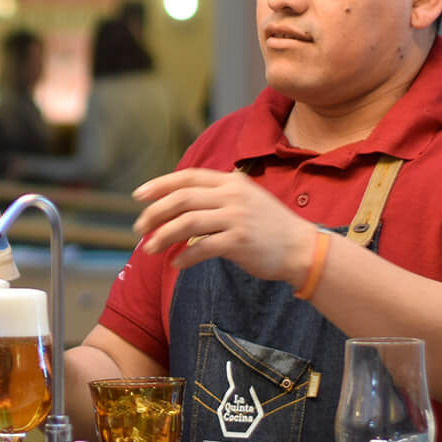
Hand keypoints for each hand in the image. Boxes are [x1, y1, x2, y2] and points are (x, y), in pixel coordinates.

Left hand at [133, 168, 315, 282]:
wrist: (303, 248)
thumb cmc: (269, 226)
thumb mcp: (246, 198)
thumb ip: (218, 196)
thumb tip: (178, 204)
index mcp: (230, 182)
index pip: (187, 177)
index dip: (159, 185)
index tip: (138, 196)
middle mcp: (232, 195)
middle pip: (181, 199)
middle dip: (154, 213)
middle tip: (139, 228)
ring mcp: (236, 217)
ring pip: (187, 223)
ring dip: (163, 236)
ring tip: (149, 249)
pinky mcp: (239, 241)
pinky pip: (202, 248)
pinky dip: (184, 256)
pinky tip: (175, 264)